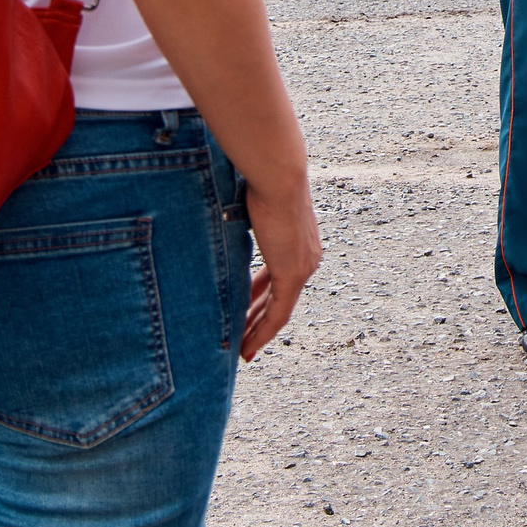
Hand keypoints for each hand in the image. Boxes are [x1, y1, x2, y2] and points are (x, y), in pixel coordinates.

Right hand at [239, 178, 323, 359]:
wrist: (278, 178)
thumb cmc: (263, 182)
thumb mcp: (251, 207)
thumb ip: (244, 222)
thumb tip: (219, 216)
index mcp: (299, 244)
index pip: (278, 278)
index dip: (260, 296)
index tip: (245, 308)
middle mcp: (307, 259)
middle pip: (280, 298)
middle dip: (259, 319)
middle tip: (243, 339)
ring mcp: (303, 269)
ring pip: (279, 311)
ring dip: (258, 331)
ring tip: (242, 349)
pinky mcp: (294, 275)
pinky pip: (278, 314)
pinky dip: (262, 331)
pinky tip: (248, 345)